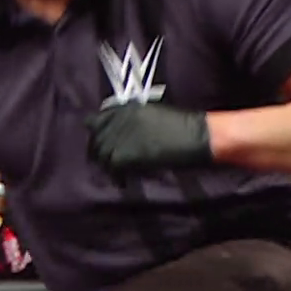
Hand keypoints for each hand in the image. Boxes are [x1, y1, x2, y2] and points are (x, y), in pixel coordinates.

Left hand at [85, 104, 213, 173]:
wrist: (196, 136)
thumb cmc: (182, 126)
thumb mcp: (151, 115)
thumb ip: (132, 122)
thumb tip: (122, 136)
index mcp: (124, 108)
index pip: (96, 120)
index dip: (99, 135)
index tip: (105, 145)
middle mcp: (117, 120)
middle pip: (95, 139)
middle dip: (99, 153)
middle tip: (109, 165)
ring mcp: (117, 137)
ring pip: (99, 155)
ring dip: (107, 167)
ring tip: (118, 175)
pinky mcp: (122, 155)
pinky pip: (111, 169)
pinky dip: (117, 177)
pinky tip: (124, 182)